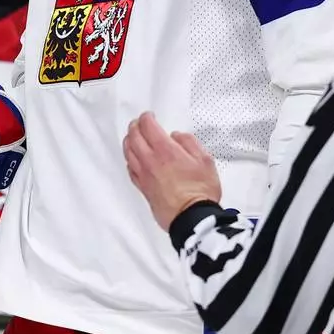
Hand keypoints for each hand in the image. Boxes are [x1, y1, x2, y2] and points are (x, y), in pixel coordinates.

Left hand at [123, 112, 220, 230]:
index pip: (147, 126)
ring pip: (128, 152)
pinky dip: (129, 159)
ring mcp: (143, 174)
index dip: (146, 118)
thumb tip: (176, 136)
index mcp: (165, 150)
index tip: (149, 116)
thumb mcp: (205, 160)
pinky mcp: (142, 187)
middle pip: (133, 136)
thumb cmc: (200, 191)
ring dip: (129, 140)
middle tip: (138, 123)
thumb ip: (189, 143)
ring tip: (132, 137)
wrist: (191, 217)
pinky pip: (130, 169)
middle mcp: (150, 160)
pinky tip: (133, 158)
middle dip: (135, 126)